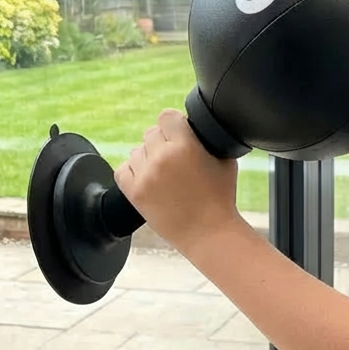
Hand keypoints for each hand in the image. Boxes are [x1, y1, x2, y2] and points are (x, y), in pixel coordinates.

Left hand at [114, 108, 240, 251]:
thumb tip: (197, 128)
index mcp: (185, 146)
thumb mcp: (225, 160)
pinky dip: (134, 172)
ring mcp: (145, 176)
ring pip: (136, 151)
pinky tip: (149, 179)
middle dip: (163, 142)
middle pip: (151, 133)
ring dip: (148, 157)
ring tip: (165, 173)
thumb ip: (209, 139)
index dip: (174, 124)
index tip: (179, 133)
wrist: (208, 233)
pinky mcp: (134, 193)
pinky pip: (123, 169)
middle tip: (176, 158)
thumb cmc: (221, 198)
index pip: (167, 117)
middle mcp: (161, 157)